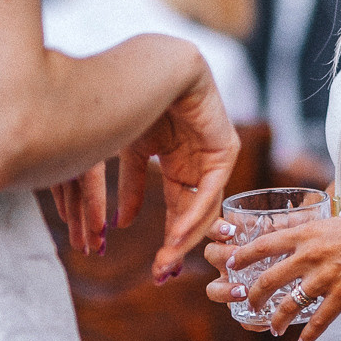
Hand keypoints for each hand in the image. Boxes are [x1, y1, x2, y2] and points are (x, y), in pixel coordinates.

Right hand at [51, 56, 239, 282]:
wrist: (151, 67)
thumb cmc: (132, 101)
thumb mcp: (127, 155)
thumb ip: (127, 190)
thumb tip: (116, 227)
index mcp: (174, 160)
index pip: (172, 208)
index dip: (162, 237)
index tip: (154, 268)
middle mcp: (194, 161)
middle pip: (189, 212)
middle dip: (174, 245)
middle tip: (160, 273)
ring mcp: (211, 155)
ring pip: (203, 206)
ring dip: (184, 235)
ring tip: (167, 260)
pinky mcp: (225, 148)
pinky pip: (211, 189)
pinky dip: (194, 213)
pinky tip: (177, 234)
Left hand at [204, 202, 340, 340]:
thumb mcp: (336, 222)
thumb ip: (314, 232)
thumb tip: (299, 236)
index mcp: (307, 233)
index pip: (263, 244)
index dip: (243, 256)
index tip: (230, 264)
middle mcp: (311, 254)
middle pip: (268, 278)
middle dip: (253, 295)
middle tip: (248, 304)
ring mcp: (326, 276)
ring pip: (289, 304)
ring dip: (276, 319)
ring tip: (271, 328)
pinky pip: (319, 320)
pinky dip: (309, 334)